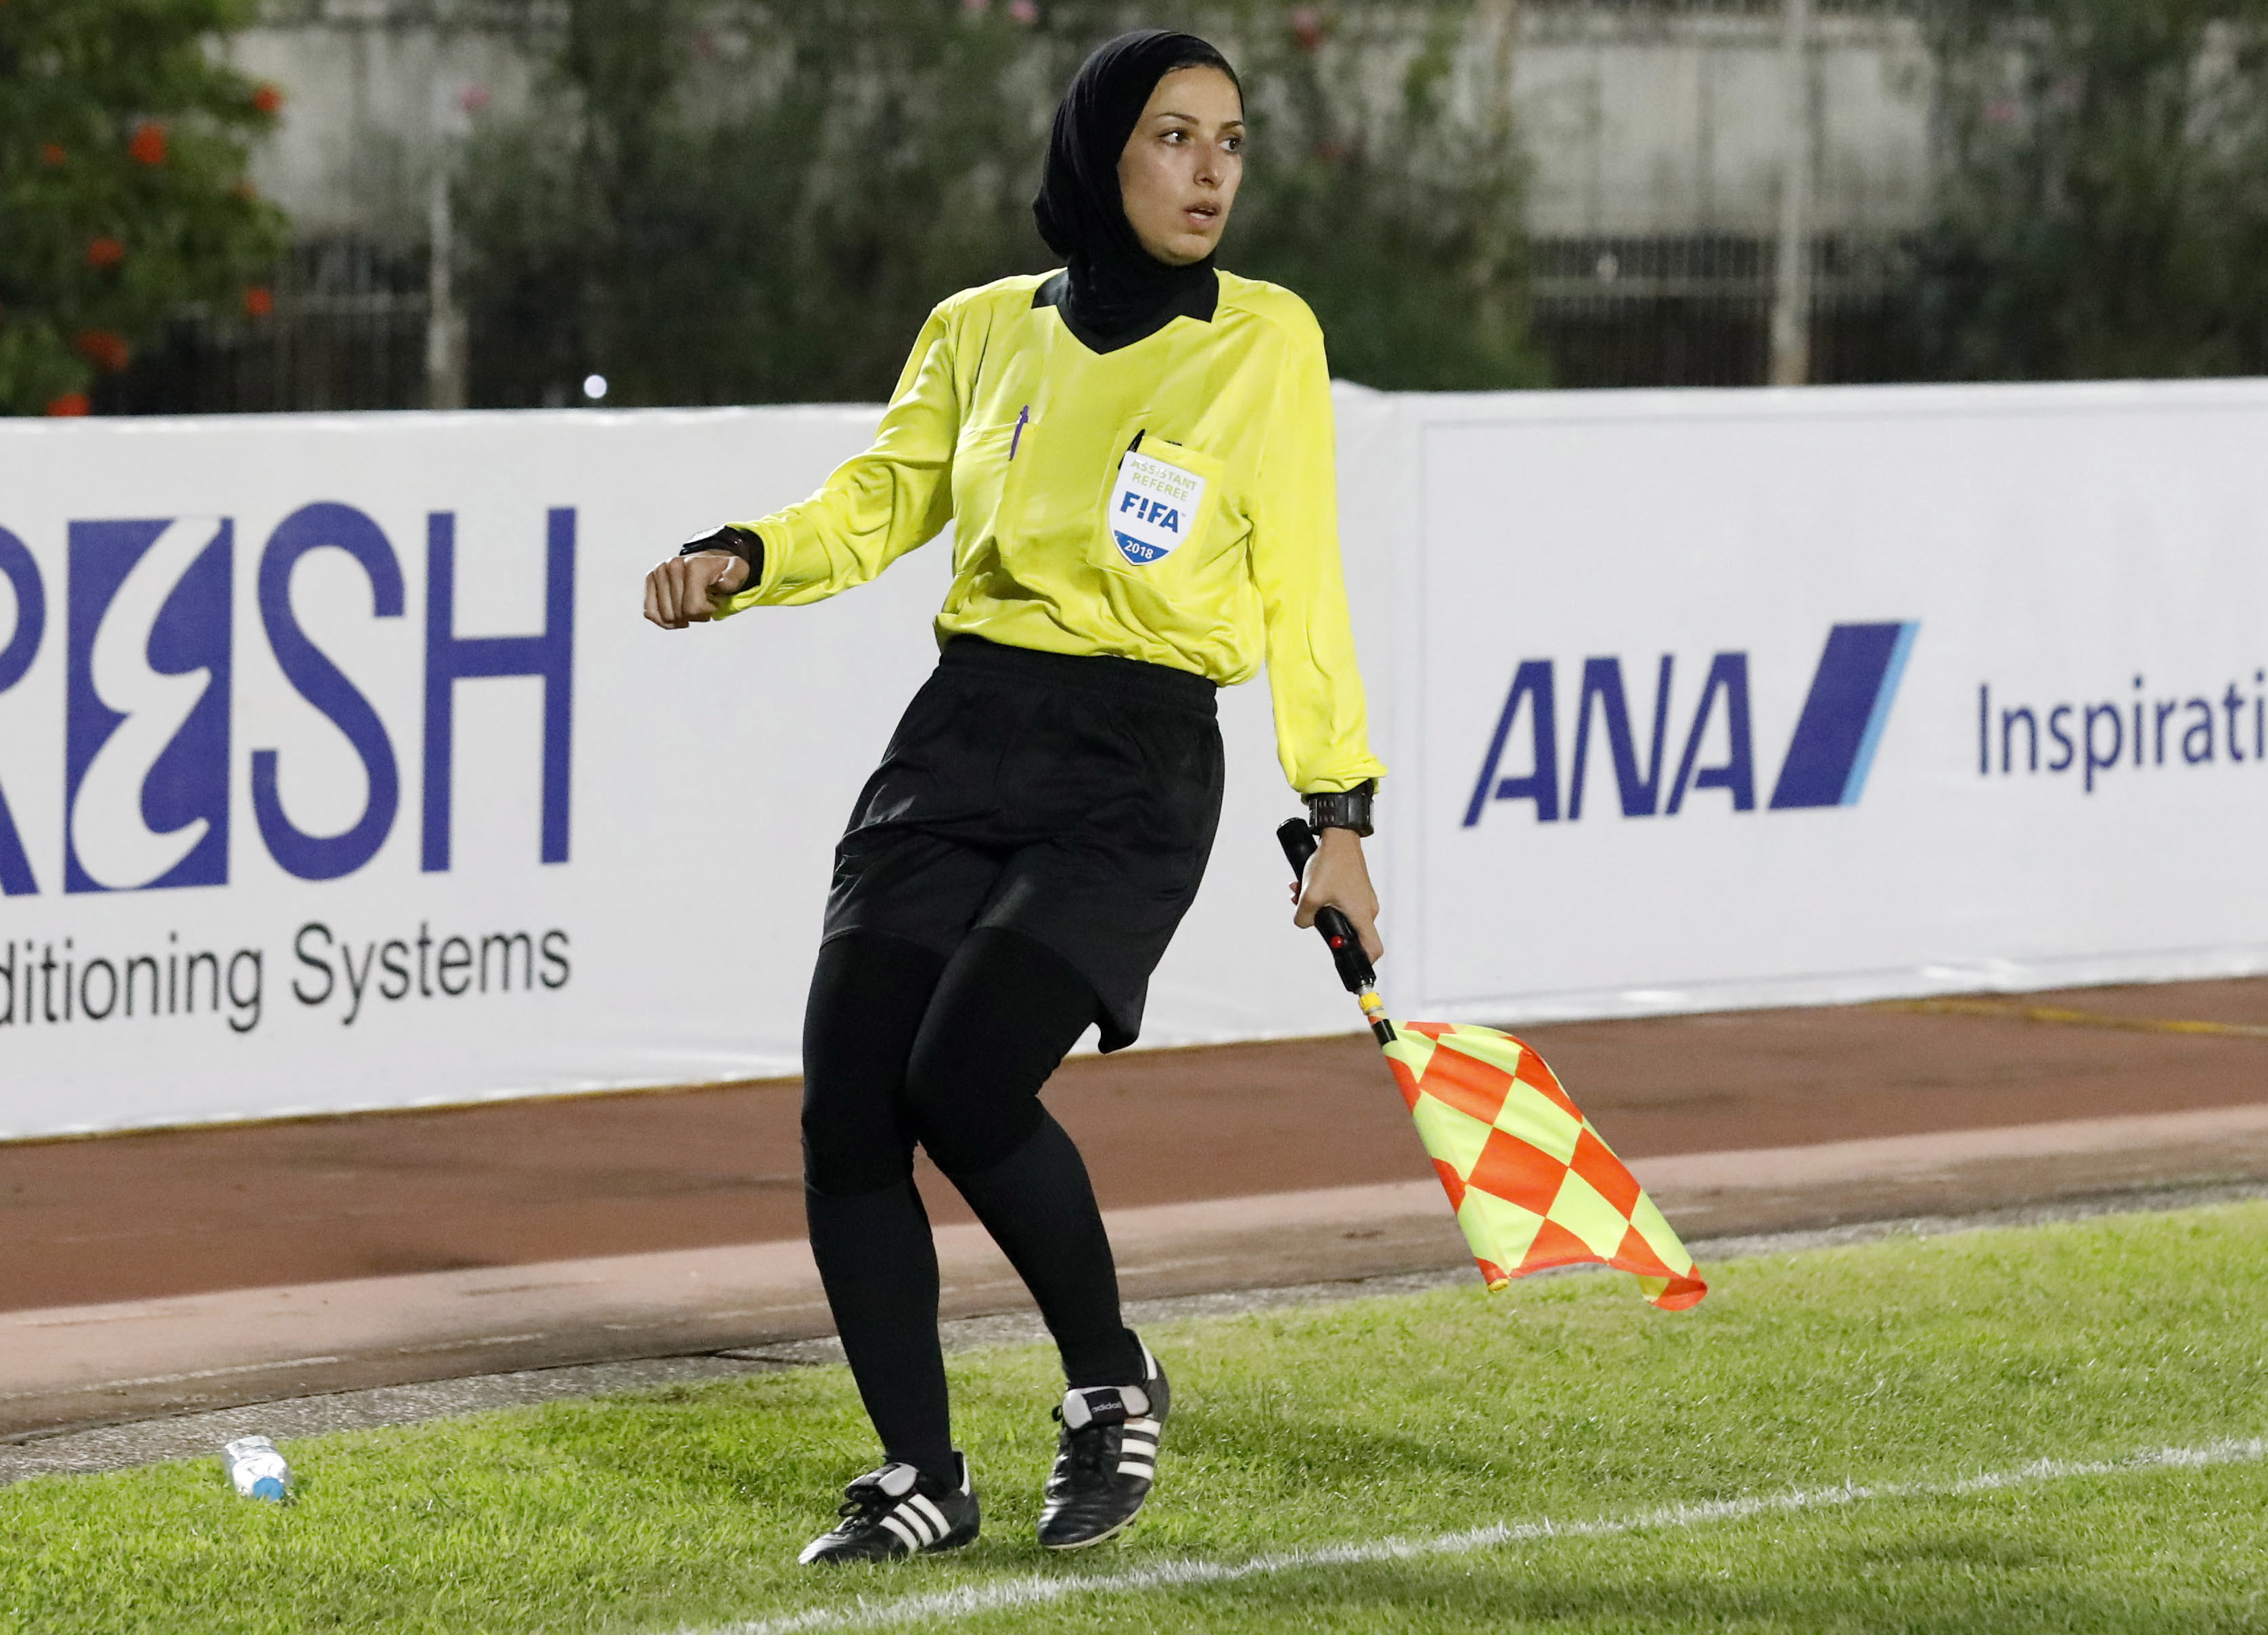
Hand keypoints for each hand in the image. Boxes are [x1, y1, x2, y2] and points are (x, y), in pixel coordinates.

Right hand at [643, 549, 748, 628]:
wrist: (709, 560)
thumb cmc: (724, 571)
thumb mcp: (738, 571)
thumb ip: (734, 578)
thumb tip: (722, 584)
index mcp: (692, 566)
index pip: (692, 608)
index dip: (706, 613)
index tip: (713, 604)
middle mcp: (672, 565)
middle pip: (678, 614)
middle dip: (694, 616)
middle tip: (703, 606)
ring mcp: (659, 571)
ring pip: (665, 616)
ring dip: (681, 619)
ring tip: (691, 608)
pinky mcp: (650, 579)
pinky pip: (650, 611)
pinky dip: (664, 620)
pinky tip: (677, 618)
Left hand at [1292, 826, 1382, 962]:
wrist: (1339, 835)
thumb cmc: (1329, 864)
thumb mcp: (1309, 895)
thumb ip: (1304, 918)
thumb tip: (1304, 923)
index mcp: (1362, 916)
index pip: (1373, 950)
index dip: (1362, 964)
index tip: (1348, 968)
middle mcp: (1367, 909)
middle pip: (1349, 933)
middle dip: (1324, 928)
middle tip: (1305, 916)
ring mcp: (1363, 898)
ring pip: (1340, 914)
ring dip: (1318, 908)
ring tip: (1298, 893)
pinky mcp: (1356, 887)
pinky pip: (1340, 901)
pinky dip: (1323, 897)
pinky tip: (1305, 884)